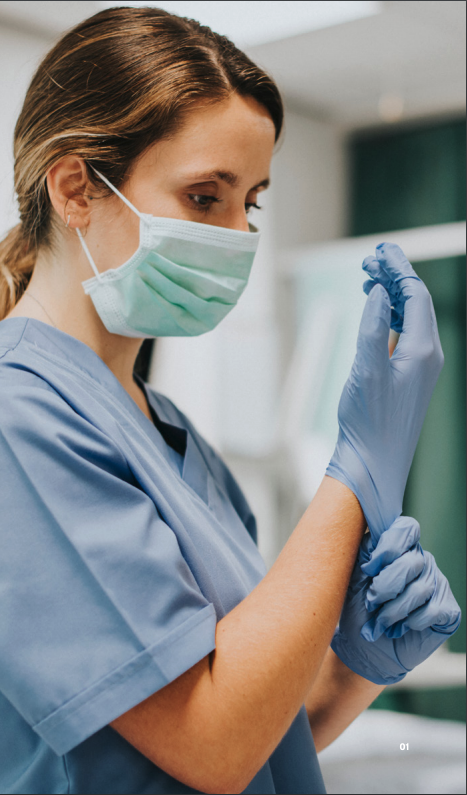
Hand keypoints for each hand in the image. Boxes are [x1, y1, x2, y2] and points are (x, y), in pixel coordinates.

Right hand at [326, 242, 443, 541]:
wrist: (374, 462)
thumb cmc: (369, 420)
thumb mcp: (366, 369)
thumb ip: (373, 326)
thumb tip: (381, 292)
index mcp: (423, 350)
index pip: (416, 295)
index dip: (399, 269)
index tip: (381, 250)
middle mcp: (428, 355)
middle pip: (416, 302)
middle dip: (396, 276)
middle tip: (372, 258)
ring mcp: (420, 367)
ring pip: (411, 317)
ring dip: (392, 294)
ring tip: (369, 278)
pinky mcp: (409, 377)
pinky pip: (405, 334)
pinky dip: (390, 315)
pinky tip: (376, 312)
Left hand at [331, 517, 461, 685]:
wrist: (363, 648)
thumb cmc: (358, 609)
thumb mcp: (353, 577)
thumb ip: (364, 552)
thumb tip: (373, 535)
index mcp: (399, 548)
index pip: (406, 528)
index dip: (389, 547)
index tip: (368, 569)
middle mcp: (421, 561)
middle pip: (411, 561)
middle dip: (385, 587)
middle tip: (370, 603)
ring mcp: (437, 584)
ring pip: (420, 589)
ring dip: (392, 611)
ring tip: (380, 622)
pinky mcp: (447, 610)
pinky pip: (433, 610)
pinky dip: (410, 622)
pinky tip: (400, 628)